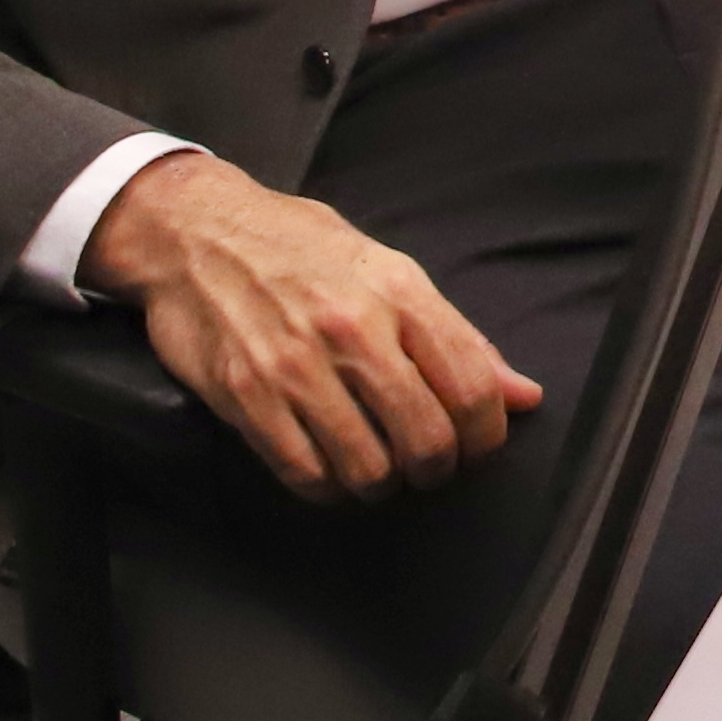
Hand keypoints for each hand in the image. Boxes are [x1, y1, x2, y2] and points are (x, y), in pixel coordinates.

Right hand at [82, 153, 540, 502]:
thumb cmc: (301, 249)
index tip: (478, 447)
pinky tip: (331, 471)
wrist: (198, 232)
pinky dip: (327, 488)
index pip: (471, 386)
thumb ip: (459, 338)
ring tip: (378, 469)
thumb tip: (523, 396)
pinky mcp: (245, 395)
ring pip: (368, 466)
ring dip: (381, 483)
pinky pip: (304, 473)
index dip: (486, 435)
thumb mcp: (390, 271)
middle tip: (428, 466)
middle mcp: (352, 329)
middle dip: (437, 468)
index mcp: (400, 292)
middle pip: (426, 436)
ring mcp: (295, 365)